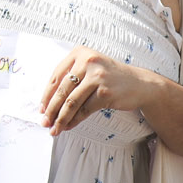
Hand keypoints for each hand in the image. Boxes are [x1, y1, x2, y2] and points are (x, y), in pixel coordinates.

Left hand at [39, 47, 157, 136]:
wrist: (140, 84)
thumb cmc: (111, 77)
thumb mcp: (90, 68)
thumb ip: (71, 78)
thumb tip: (48, 103)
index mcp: (80, 53)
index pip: (56, 76)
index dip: (46, 95)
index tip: (41, 109)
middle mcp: (88, 62)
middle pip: (62, 90)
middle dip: (51, 110)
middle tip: (44, 122)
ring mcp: (97, 77)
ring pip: (71, 102)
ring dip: (61, 119)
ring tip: (54, 129)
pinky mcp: (105, 93)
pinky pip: (84, 110)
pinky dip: (74, 120)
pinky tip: (68, 126)